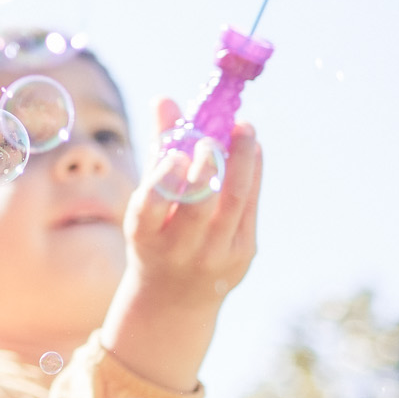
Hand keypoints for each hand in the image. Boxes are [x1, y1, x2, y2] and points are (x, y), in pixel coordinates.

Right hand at [98, 99, 262, 390]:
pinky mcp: (243, 254)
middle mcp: (179, 250)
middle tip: (216, 136)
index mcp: (145, 236)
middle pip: (199, 208)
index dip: (164, 182)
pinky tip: (253, 147)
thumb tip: (165, 99)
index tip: (177, 156)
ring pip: (233, 204)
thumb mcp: (146, 203)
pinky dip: (253, 173)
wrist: (175, 299)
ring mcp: (215, 255)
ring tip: (245, 128)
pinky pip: (250, 207)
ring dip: (242, 162)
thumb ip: (158, 150)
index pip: (150, 209)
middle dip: (210, 169)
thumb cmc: (156, 236)